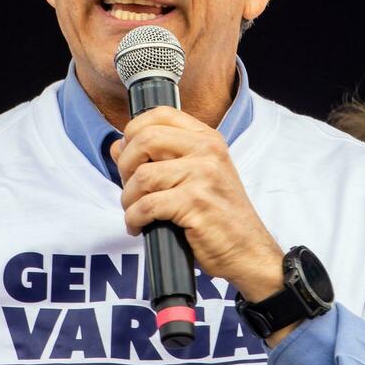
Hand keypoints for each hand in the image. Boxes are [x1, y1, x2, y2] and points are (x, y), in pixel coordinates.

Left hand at [113, 108, 285, 305]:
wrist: (248, 250)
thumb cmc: (219, 216)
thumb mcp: (193, 177)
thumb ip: (157, 158)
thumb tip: (116, 146)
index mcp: (207, 139)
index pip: (160, 114)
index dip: (134, 131)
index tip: (129, 155)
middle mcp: (208, 150)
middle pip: (145, 140)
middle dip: (125, 166)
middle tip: (129, 188)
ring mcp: (204, 175)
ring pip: (143, 176)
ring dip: (128, 198)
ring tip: (134, 212)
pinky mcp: (196, 202)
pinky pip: (147, 205)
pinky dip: (134, 218)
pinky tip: (139, 226)